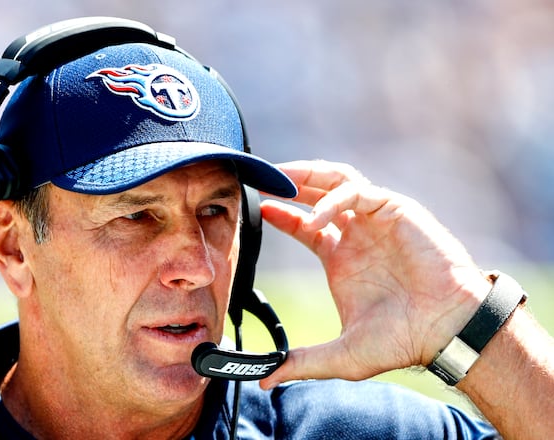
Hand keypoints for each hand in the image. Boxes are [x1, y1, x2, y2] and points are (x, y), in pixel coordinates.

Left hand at [259, 160, 491, 387]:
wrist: (446, 331)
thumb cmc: (401, 340)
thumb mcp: (342, 355)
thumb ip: (302, 363)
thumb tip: (264, 382)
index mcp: (341, 258)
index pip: (304, 224)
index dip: (281, 214)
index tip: (258, 209)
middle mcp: (356, 234)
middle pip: (317, 192)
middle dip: (290, 183)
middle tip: (261, 180)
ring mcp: (375, 220)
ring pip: (338, 180)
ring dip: (308, 176)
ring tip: (281, 181)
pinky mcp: (395, 210)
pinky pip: (359, 192)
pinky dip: (334, 199)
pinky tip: (316, 219)